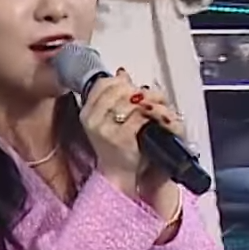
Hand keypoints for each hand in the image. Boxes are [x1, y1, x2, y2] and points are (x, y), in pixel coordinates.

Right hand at [79, 71, 184, 220]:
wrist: (122, 176)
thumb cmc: (118, 146)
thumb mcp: (110, 118)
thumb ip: (116, 95)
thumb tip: (123, 74)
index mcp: (87, 112)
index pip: (104, 84)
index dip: (123, 83)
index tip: (133, 89)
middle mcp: (93, 120)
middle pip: (121, 89)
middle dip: (140, 92)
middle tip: (151, 100)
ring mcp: (107, 130)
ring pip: (133, 101)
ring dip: (152, 102)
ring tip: (159, 110)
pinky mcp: (123, 139)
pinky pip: (141, 117)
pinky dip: (155, 116)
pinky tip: (161, 121)